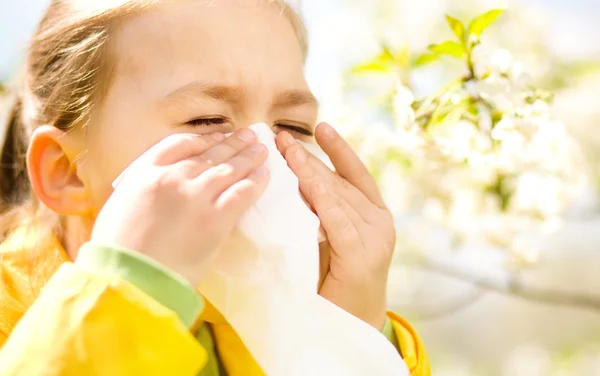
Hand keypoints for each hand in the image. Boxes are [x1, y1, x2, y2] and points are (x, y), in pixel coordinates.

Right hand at [91, 129, 269, 285]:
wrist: (129, 281)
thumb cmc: (118, 251)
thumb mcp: (120, 207)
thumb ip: (142, 188)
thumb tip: (160, 182)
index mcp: (144, 173)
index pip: (179, 144)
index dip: (203, 139)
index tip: (218, 137)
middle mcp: (171, 178)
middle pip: (209, 153)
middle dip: (232, 143)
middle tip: (249, 136)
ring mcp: (195, 196)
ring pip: (229, 168)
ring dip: (248, 157)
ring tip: (262, 150)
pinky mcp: (215, 219)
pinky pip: (242, 192)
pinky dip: (256, 181)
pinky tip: (265, 175)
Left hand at [276, 123, 394, 329]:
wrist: (348, 326)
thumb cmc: (333, 282)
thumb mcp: (329, 239)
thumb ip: (321, 213)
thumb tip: (293, 182)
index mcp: (374, 215)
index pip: (355, 174)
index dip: (338, 149)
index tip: (320, 126)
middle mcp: (379, 221)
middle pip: (340, 181)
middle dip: (310, 158)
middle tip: (282, 138)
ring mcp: (375, 237)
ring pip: (337, 195)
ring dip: (310, 171)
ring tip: (287, 150)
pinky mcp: (362, 255)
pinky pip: (337, 219)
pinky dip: (320, 197)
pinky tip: (305, 179)